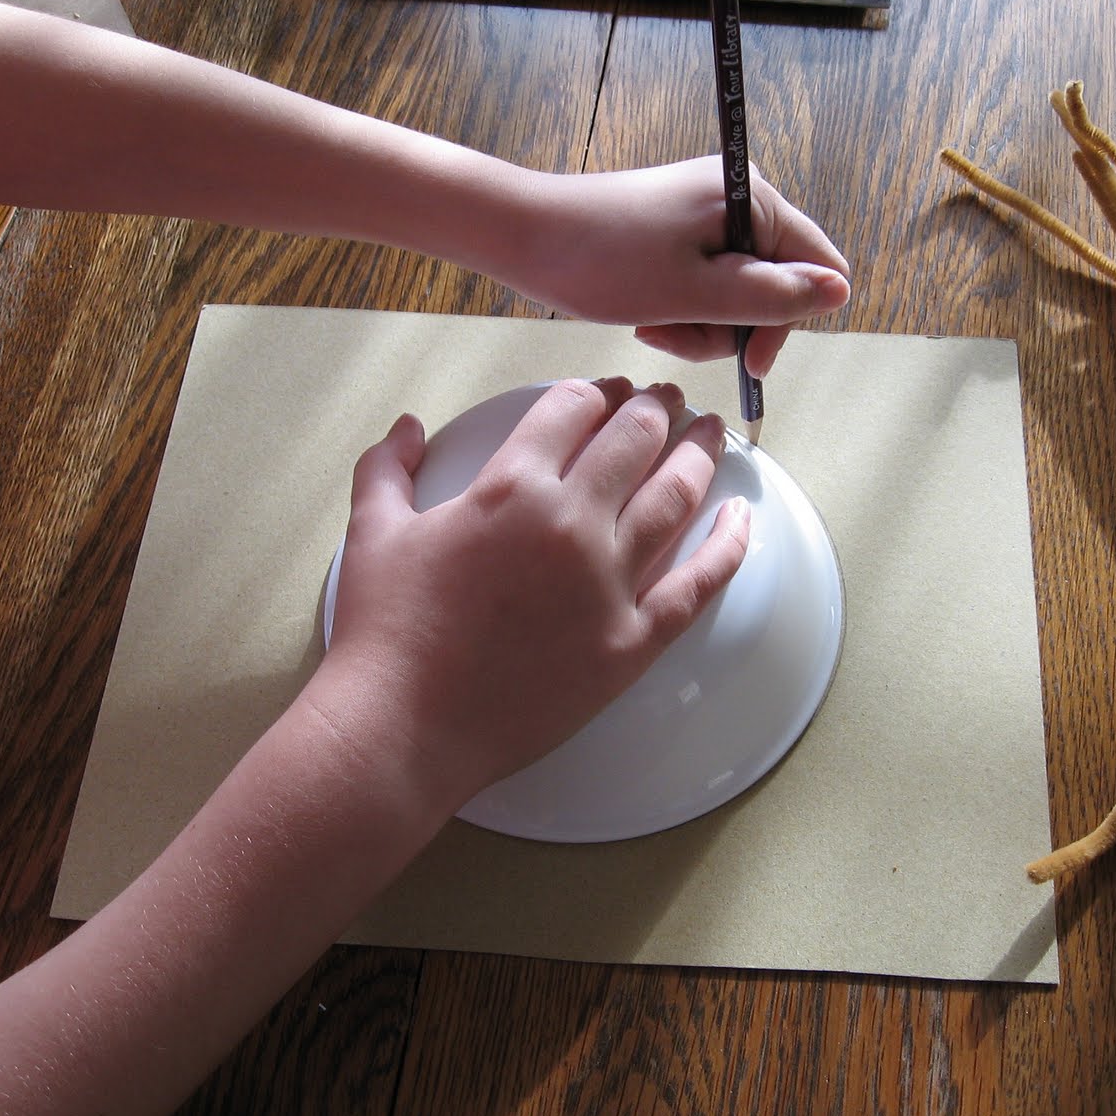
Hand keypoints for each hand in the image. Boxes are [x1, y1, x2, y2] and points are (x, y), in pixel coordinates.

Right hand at [310, 378, 750, 809]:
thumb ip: (387, 468)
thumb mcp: (372, 532)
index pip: (573, 410)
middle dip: (657, 408)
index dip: (596, 390)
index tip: (608, 390)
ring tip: (712, 433)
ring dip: (699, 455)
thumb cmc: (385, 632)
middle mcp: (571, 524)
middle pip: (635, 441)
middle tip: (670, 398)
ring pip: (675, 498)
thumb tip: (406, 426)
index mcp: (512, 487)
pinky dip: (728, 547)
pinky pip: (697, 585)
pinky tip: (743, 519)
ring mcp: (608, 584)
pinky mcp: (631, 642)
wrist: (403, 725)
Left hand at [507, 157, 850, 377]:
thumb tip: (840, 292)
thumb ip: (772, 295)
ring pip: (737, 295)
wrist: (522, 235)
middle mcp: (736, 197)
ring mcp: (706, 215)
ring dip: (700, 325)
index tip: (747, 359)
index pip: (818, 266)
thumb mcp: (694, 291)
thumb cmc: (601, 259)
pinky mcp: (679, 233)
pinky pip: (704, 287)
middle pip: (776, 285)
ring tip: (653, 322)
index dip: (789, 320)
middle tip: (676, 331)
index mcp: (751, 196)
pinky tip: (645, 313)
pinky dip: (680, 311)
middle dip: (731, 326)